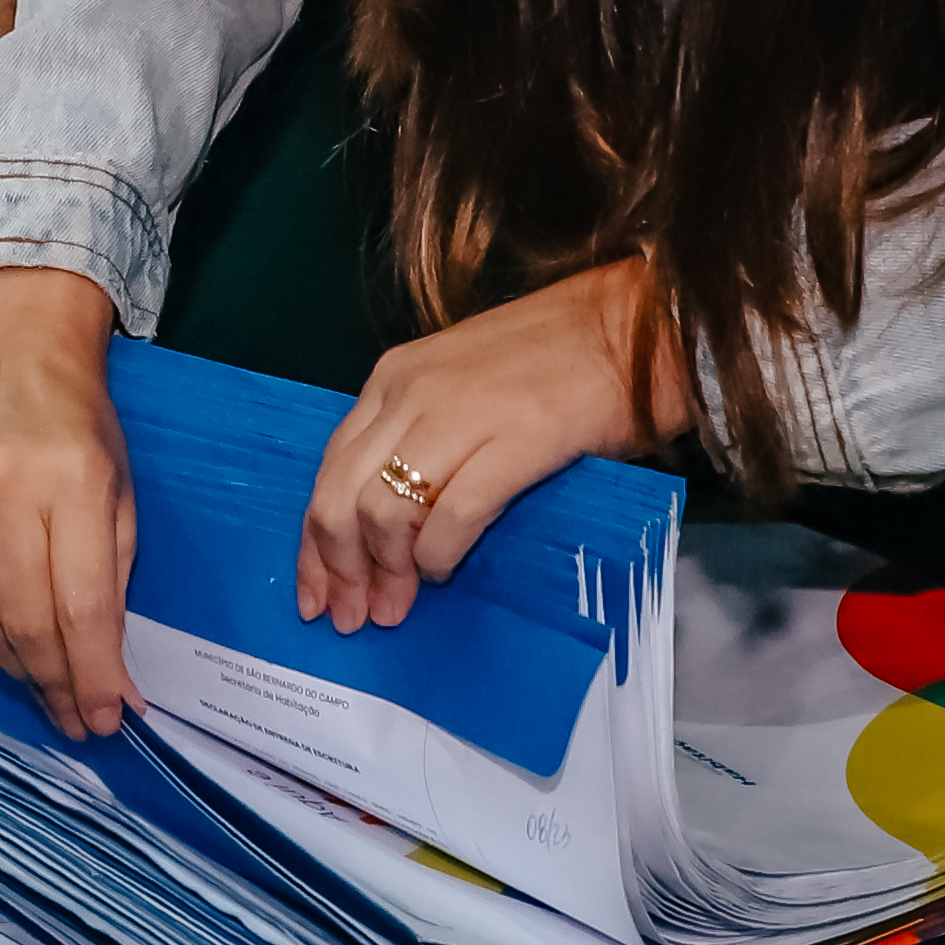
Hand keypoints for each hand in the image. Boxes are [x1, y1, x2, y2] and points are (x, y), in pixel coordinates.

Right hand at [0, 267, 135, 732]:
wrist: (4, 347)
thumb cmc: (79, 416)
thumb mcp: (118, 484)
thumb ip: (112, 570)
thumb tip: (107, 663)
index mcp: (67, 481)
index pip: (80, 605)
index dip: (96, 673)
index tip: (113, 716)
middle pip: (25, 624)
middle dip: (58, 686)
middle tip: (81, 724)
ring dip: (21, 670)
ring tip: (52, 698)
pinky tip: (12, 643)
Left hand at [295, 262, 682, 632]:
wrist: (630, 329)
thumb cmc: (548, 361)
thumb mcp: (454, 385)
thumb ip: (413, 437)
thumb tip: (380, 525)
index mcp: (391, 379)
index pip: (327, 471)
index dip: (315, 544)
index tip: (315, 594)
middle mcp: (411, 394)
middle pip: (341, 498)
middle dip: (340, 569)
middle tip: (353, 616)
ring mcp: (460, 414)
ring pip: (384, 510)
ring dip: (386, 572)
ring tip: (398, 607)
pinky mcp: (516, 439)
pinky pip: (452, 515)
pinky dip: (438, 555)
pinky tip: (443, 573)